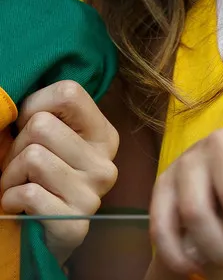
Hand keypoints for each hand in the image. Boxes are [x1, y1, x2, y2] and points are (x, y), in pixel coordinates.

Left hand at [0, 80, 118, 263]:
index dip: (34, 105)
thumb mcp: (51, 138)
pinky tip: (18, 204)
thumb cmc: (40, 177)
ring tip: (19, 183)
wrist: (43, 235)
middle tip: (22, 164)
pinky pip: (28, 193)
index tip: (29, 125)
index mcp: (103, 134)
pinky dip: (10, 198)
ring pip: (32, 157)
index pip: (68, 92)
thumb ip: (47, 113)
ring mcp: (93, 194)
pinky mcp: (74, 224)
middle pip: (41, 125)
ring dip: (10, 173)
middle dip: (17, 144)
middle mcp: (105, 163)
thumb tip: (14, 100)